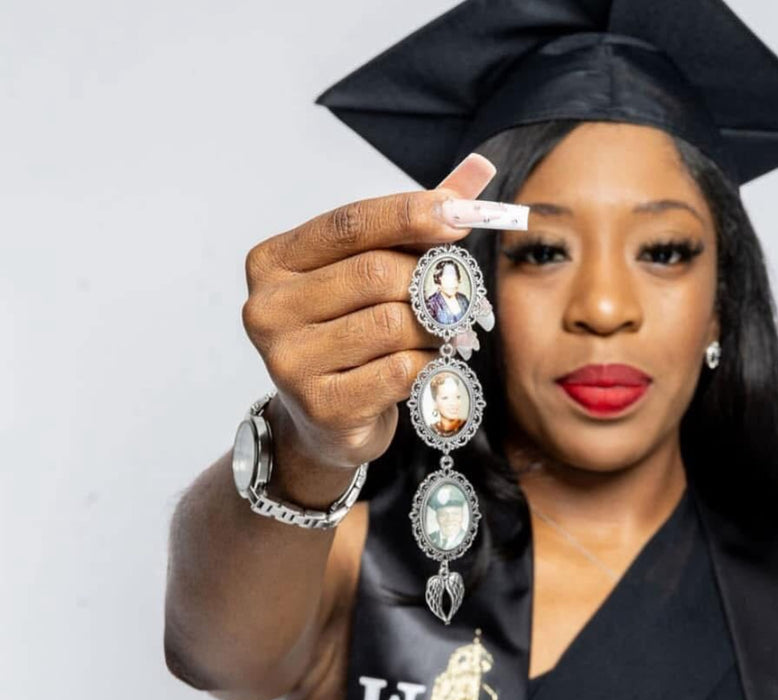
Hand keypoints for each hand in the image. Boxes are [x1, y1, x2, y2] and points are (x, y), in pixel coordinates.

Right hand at [240, 153, 496, 476]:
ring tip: (444, 334)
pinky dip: (427, 366)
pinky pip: (398, 371)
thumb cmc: (349, 335)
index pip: (349, 224)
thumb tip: (479, 170)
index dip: (408, 215)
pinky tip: (427, 366)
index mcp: (272, 262)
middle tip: (461, 295)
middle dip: (429, 282)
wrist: (325, 423)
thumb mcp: (371, 272)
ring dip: (434, 329)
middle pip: (376, 274)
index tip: (458, 214)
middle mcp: (268, 309)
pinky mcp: (321, 406)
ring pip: (392, 324)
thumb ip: (415, 224)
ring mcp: (288, 361)